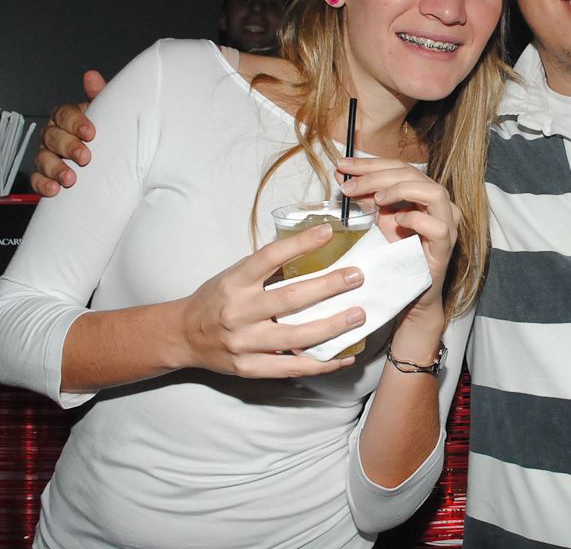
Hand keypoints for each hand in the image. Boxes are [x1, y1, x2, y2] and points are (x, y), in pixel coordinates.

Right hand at [31, 70, 106, 195]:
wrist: (107, 157)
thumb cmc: (104, 131)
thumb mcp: (106, 112)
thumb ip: (100, 96)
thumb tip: (92, 76)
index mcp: (66, 117)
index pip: (64, 115)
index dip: (76, 123)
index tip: (91, 132)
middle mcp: (53, 134)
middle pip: (53, 137)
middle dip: (68, 148)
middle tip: (85, 157)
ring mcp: (47, 154)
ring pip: (44, 159)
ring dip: (56, 169)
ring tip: (70, 179)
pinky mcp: (45, 174)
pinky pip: (38, 179)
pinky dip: (43, 185)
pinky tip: (54, 190)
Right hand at [178, 223, 367, 377]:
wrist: (182, 336)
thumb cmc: (216, 299)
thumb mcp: (234, 275)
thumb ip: (266, 268)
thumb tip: (313, 249)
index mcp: (234, 282)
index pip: (269, 257)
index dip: (300, 244)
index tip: (328, 232)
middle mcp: (237, 312)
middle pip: (290, 299)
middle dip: (328, 286)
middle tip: (357, 277)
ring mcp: (243, 343)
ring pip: (296, 337)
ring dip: (332, 326)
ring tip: (358, 315)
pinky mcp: (249, 368)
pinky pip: (292, 368)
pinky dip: (322, 363)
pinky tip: (345, 356)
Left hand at [337, 157, 458, 326]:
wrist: (407, 288)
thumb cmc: (397, 252)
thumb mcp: (378, 217)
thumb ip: (364, 195)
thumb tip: (342, 172)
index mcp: (423, 191)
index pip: (399, 167)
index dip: (370, 163)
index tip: (343, 164)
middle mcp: (439, 203)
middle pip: (413, 174)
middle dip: (377, 176)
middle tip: (350, 185)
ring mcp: (447, 224)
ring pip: (434, 193)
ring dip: (401, 191)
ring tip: (376, 200)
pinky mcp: (446, 247)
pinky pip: (438, 227)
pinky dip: (416, 219)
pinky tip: (396, 221)